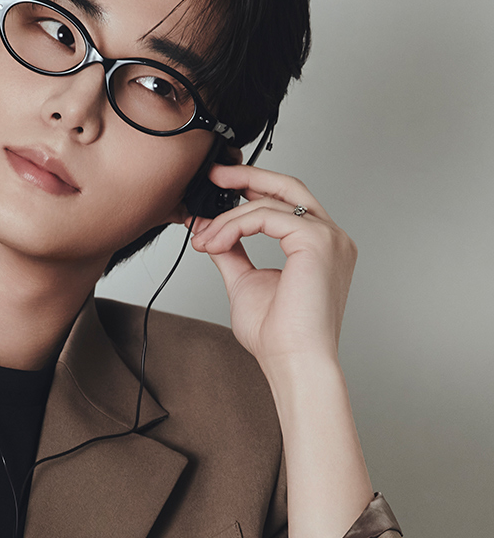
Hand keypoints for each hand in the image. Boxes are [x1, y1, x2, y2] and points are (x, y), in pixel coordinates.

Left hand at [189, 166, 355, 401]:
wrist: (293, 362)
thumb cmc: (278, 336)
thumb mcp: (245, 282)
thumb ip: (233, 252)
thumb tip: (212, 230)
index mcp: (321, 246)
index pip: (289, 201)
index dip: (254, 188)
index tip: (221, 188)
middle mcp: (332, 237)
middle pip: (289, 186)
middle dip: (247, 176)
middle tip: (214, 175)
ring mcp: (329, 237)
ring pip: (269, 202)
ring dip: (229, 217)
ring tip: (204, 238)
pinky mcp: (317, 241)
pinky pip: (266, 216)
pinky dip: (235, 226)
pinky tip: (215, 242)